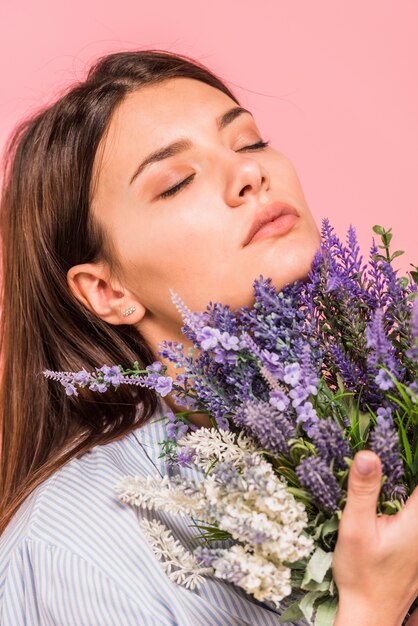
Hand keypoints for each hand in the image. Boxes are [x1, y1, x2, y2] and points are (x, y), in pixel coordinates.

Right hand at [333, 450, 417, 625]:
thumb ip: (363, 490)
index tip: (406, 435)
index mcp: (417, 520)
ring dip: (408, 486)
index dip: (413, 456)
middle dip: (409, 467)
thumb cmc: (362, 573)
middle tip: (398, 447)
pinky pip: (416, 518)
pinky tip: (393, 497)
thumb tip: (368, 454)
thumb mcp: (355, 527)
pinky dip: (408, 501)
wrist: (370, 613)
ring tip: (393, 468)